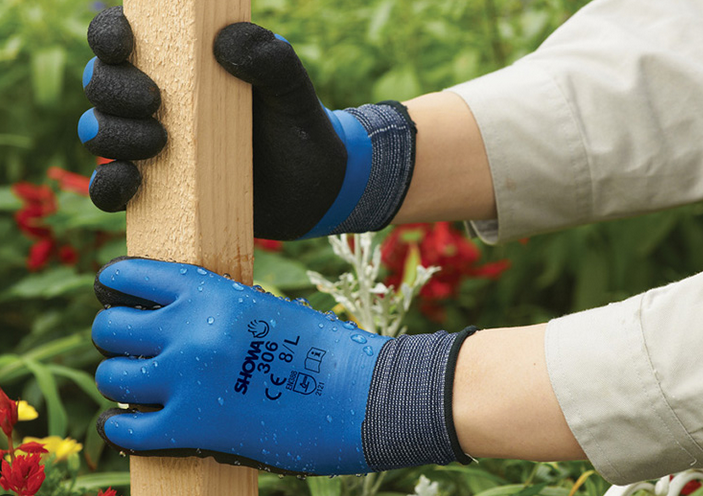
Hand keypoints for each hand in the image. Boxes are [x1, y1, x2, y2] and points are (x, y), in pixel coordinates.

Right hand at [79, 7, 415, 239]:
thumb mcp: (291, 88)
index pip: (123, 38)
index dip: (110, 35)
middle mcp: (156, 103)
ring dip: (115, 135)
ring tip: (161, 144)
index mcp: (180, 65)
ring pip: (98, 133)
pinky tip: (135, 183)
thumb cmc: (295, 127)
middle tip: (155, 104)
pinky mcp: (154, 193)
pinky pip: (109, 189)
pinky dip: (109, 186)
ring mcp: (151, 148)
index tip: (125, 45)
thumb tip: (225, 41)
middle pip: (100, 84)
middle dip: (113, 90)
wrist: (309, 190)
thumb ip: (270, 57)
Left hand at [92, 257, 471, 474]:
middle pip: (108, 328)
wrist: (366, 393)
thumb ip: (215, 311)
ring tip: (140, 391)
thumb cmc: (322, 351)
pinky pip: (125, 429)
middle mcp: (190, 328)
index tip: (115, 299)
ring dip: (122, 385)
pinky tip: (134, 425)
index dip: (113, 287)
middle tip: (135, 353)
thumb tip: (170, 324)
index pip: (126, 275)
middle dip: (117, 341)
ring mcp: (187, 377)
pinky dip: (124, 429)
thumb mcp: (264, 311)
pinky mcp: (192, 428)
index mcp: (211, 290)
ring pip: (112, 377)